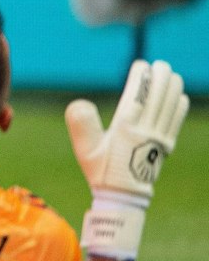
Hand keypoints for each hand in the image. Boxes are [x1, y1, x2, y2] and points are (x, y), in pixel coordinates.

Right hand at [66, 59, 187, 259]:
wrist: (124, 196)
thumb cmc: (101, 170)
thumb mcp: (84, 149)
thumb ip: (80, 125)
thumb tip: (80, 102)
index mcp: (126, 129)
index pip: (138, 96)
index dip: (141, 78)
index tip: (141, 65)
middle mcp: (146, 130)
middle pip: (158, 97)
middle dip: (161, 78)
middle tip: (159, 64)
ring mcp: (159, 138)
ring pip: (170, 107)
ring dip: (173, 88)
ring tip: (171, 74)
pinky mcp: (166, 145)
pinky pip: (176, 121)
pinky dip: (180, 106)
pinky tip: (180, 96)